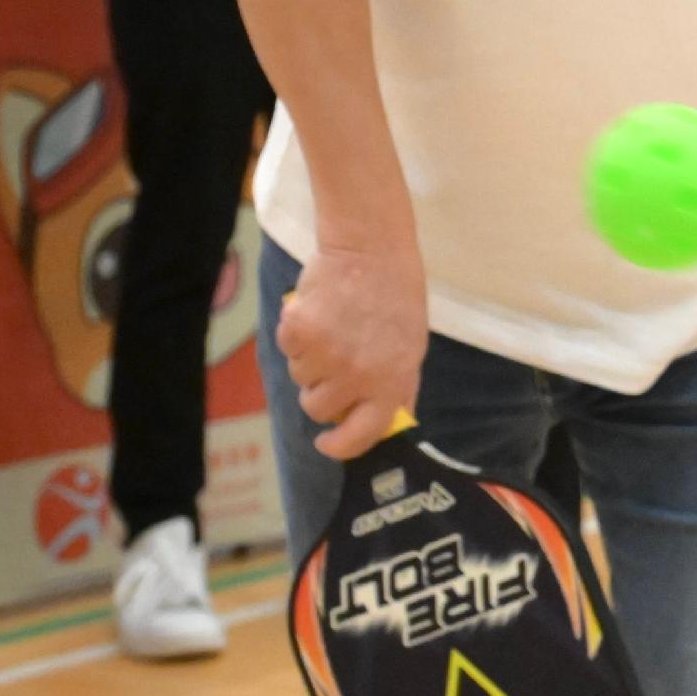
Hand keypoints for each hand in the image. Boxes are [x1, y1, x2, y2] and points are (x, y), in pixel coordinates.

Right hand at [280, 231, 430, 460]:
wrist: (371, 250)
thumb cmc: (395, 297)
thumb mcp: (410, 347)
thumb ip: (395, 387)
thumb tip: (387, 423)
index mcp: (393, 381)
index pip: (363, 435)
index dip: (341, 446)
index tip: (327, 443)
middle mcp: (360, 375)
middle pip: (318, 408)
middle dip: (321, 390)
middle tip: (336, 359)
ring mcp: (328, 355)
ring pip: (300, 378)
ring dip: (310, 359)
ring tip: (334, 327)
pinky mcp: (300, 333)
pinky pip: (285, 349)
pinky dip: (295, 334)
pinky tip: (318, 313)